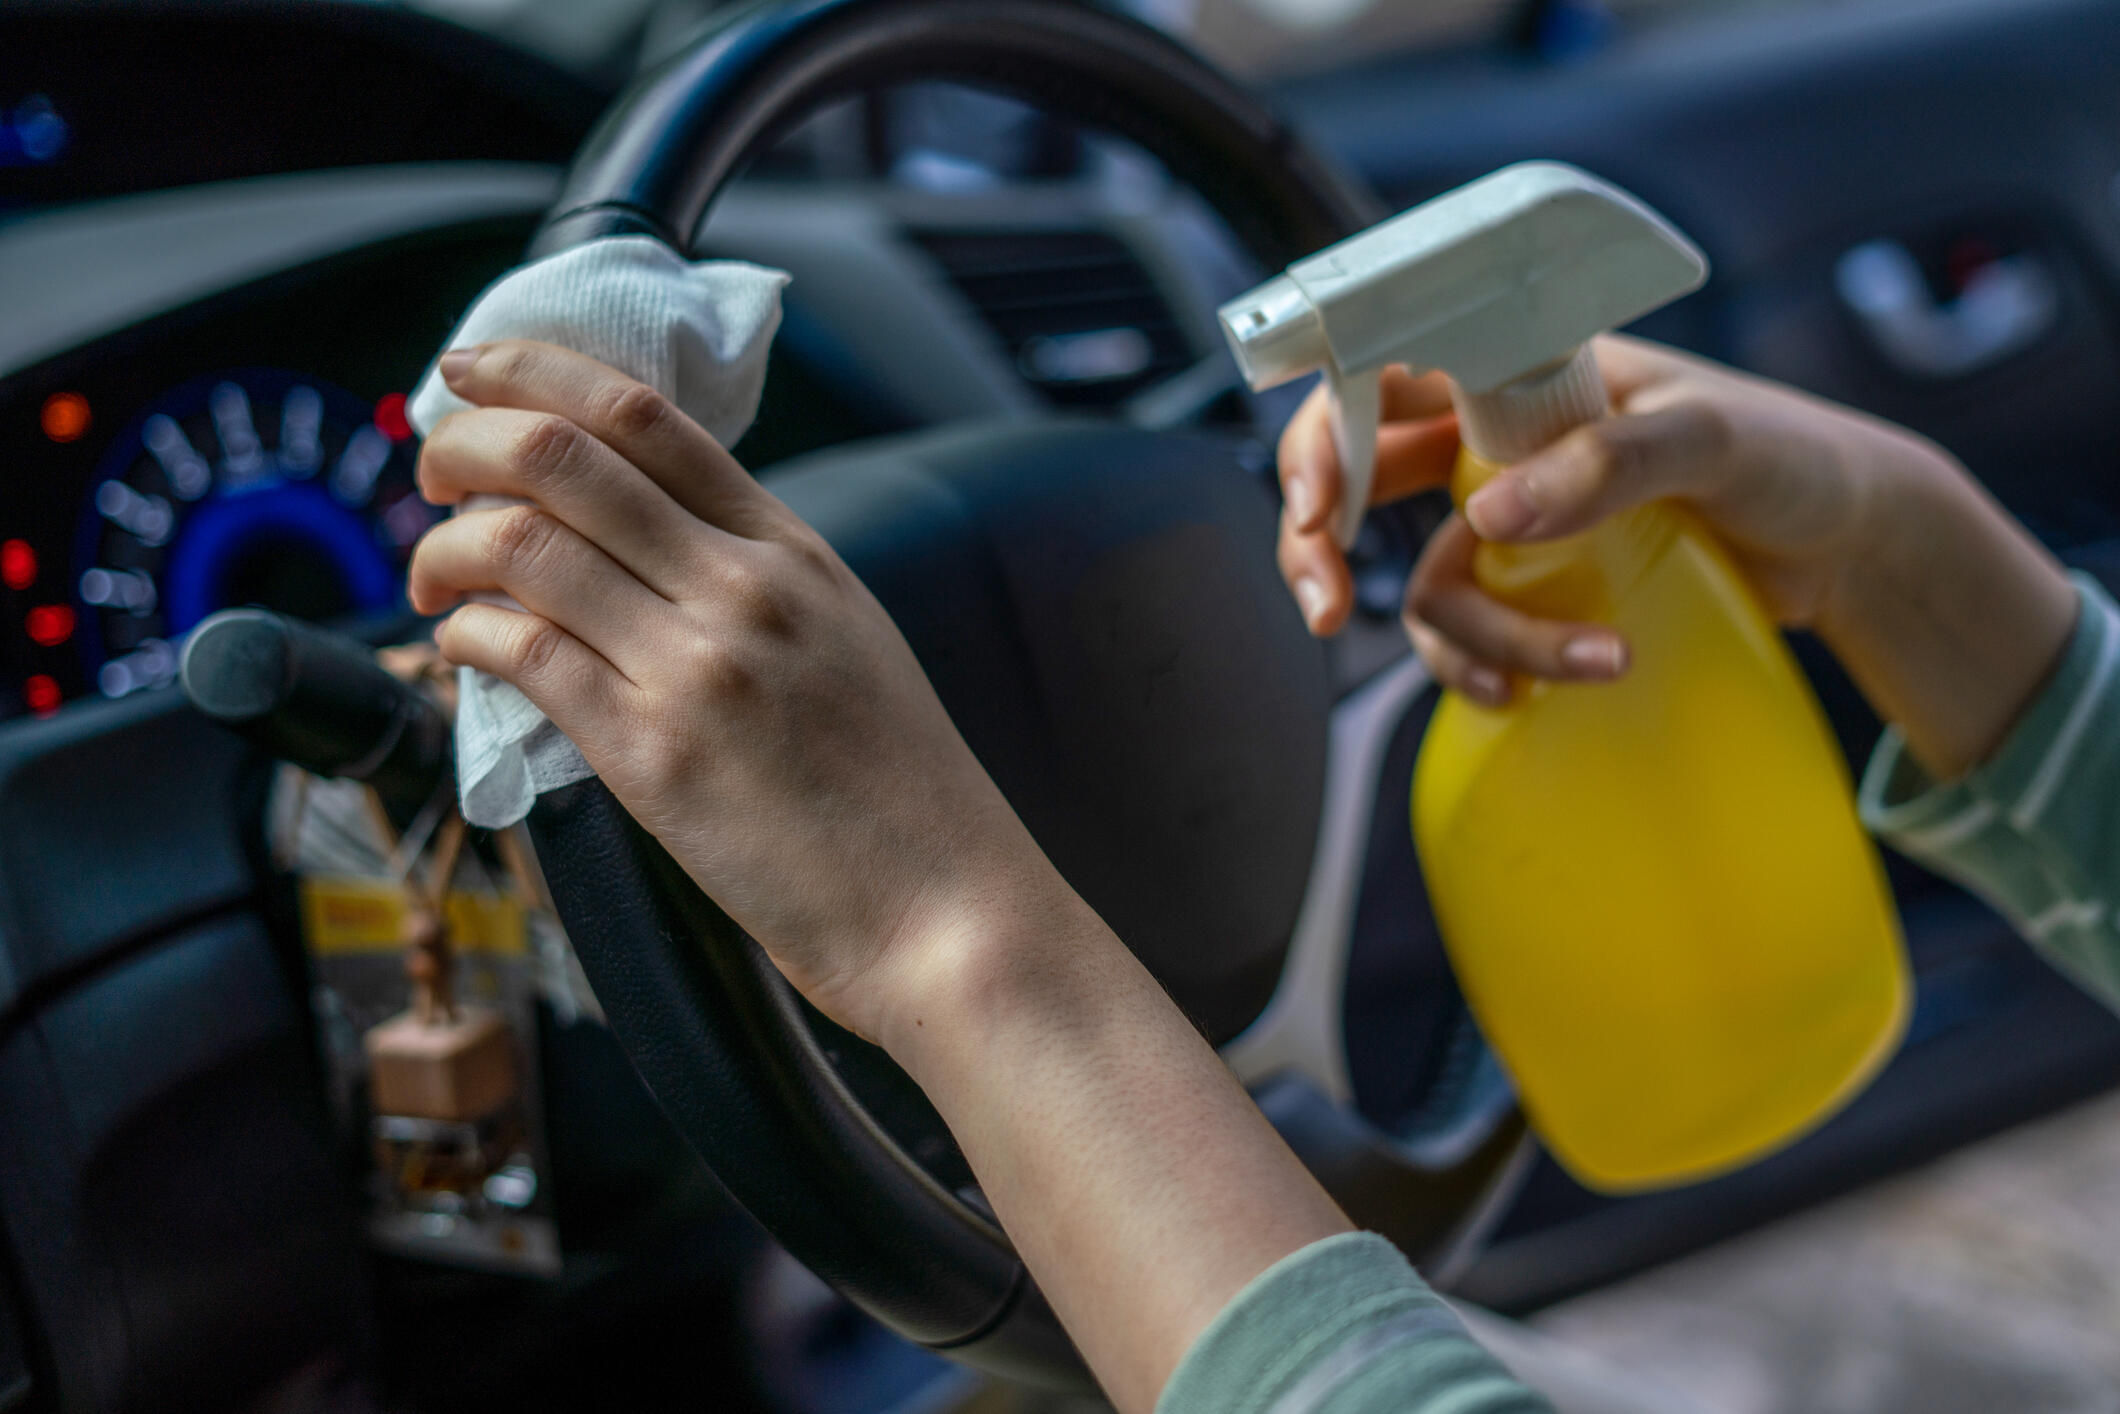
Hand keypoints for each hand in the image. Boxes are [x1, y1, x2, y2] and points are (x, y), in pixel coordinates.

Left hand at [408, 340, 1063, 1040]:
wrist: (947, 910)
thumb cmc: (900, 794)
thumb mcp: (850, 643)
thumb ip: (758, 581)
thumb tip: (643, 544)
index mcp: (795, 551)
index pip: (647, 415)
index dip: (538, 373)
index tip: (476, 369)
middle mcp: (745, 589)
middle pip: (565, 456)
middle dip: (465, 444)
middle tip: (431, 471)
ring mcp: (699, 668)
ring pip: (523, 546)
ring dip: (444, 546)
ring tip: (431, 575)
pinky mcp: (655, 758)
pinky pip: (522, 656)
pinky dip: (463, 633)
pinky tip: (459, 643)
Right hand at [1275, 334, 2074, 777]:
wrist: (1852, 544)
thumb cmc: (1792, 456)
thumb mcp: (1709, 438)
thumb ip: (1604, 462)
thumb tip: (1489, 513)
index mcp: (1522, 367)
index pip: (1384, 375)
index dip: (1326, 436)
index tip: (1319, 509)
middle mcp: (1501, 438)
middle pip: (1360, 481)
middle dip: (1323, 550)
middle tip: (1328, 611)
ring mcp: (1516, 517)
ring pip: (1427, 579)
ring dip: (1470, 640)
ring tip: (1562, 671)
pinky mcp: (1540, 586)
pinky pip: (1474, 633)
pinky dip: (1490, 669)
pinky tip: (1537, 690)